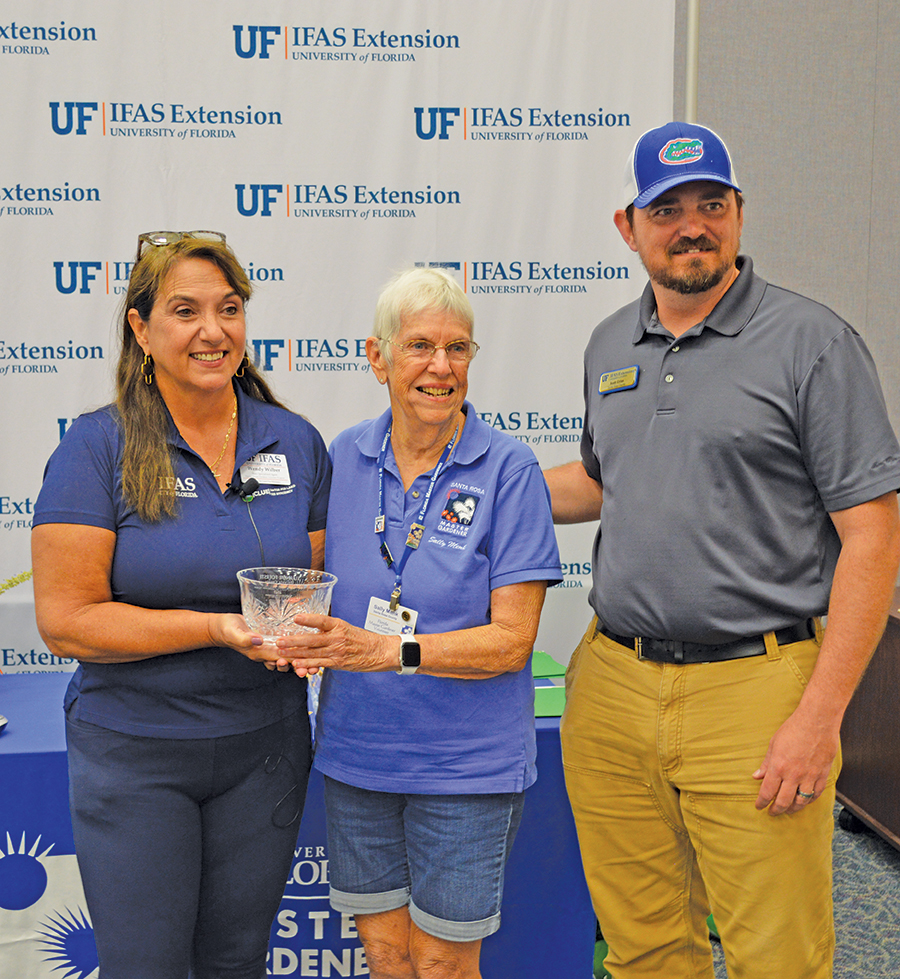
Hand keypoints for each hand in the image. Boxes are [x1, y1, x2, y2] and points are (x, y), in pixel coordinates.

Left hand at [274, 613, 390, 673]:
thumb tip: (310, 627)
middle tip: (279, 641)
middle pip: (312, 639)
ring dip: (295, 654)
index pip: (322, 621)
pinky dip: (307, 665)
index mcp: (339, 625)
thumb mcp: (346, 627)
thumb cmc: (362, 638)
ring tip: (282, 654)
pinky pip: (319, 664)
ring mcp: (337, 651)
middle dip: (293, 641)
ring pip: (312, 653)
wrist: (378, 651)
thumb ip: (329, 629)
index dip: (308, 619)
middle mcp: (337, 638)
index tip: (296, 618)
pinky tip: (296, 665)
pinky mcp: (337, 663)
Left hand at [752, 705, 839, 814]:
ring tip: (788, 810)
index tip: (759, 806)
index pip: (767, 791)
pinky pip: (816, 794)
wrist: (817, 721)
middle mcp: (794, 775)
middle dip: (776, 810)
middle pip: (783, 801)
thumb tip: (757, 776)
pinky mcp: (823, 774)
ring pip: (801, 801)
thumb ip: (766, 763)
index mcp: (779, 767)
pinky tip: (805, 801)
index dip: (762, 802)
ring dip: (793, 808)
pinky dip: (810, 800)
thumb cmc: (793, 729)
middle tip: (772, 813)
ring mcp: (810, 776)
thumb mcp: (774, 744)